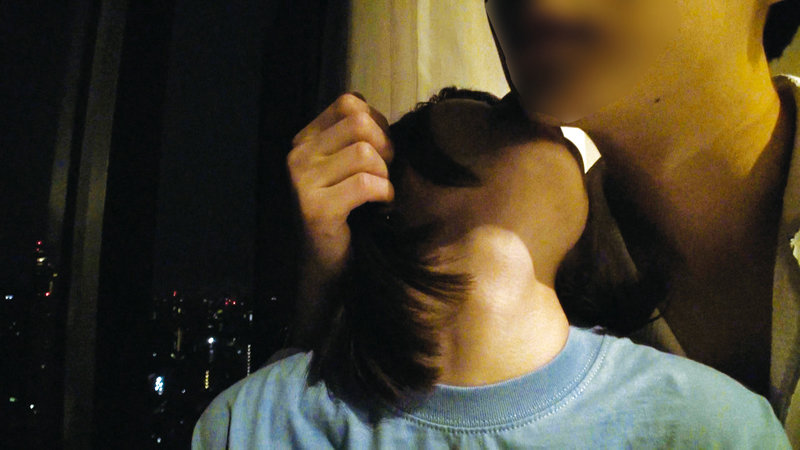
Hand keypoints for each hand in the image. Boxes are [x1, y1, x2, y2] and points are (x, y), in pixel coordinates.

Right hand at [287, 94, 394, 344]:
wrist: (325, 265)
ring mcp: (303, 181)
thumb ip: (357, 139)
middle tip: (385, 173)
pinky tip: (382, 205)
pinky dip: (384, 193)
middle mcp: (298, 154)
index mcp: (305, 139)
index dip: (378, 122)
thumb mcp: (345, 168)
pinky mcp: (317, 207)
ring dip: (384, 173)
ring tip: (381, 192)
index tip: (381, 151)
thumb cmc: (345, 213)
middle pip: (360, 122)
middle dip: (385, 146)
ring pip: (365, 152)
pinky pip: (366, 183)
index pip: (349, 102)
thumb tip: (386, 121)